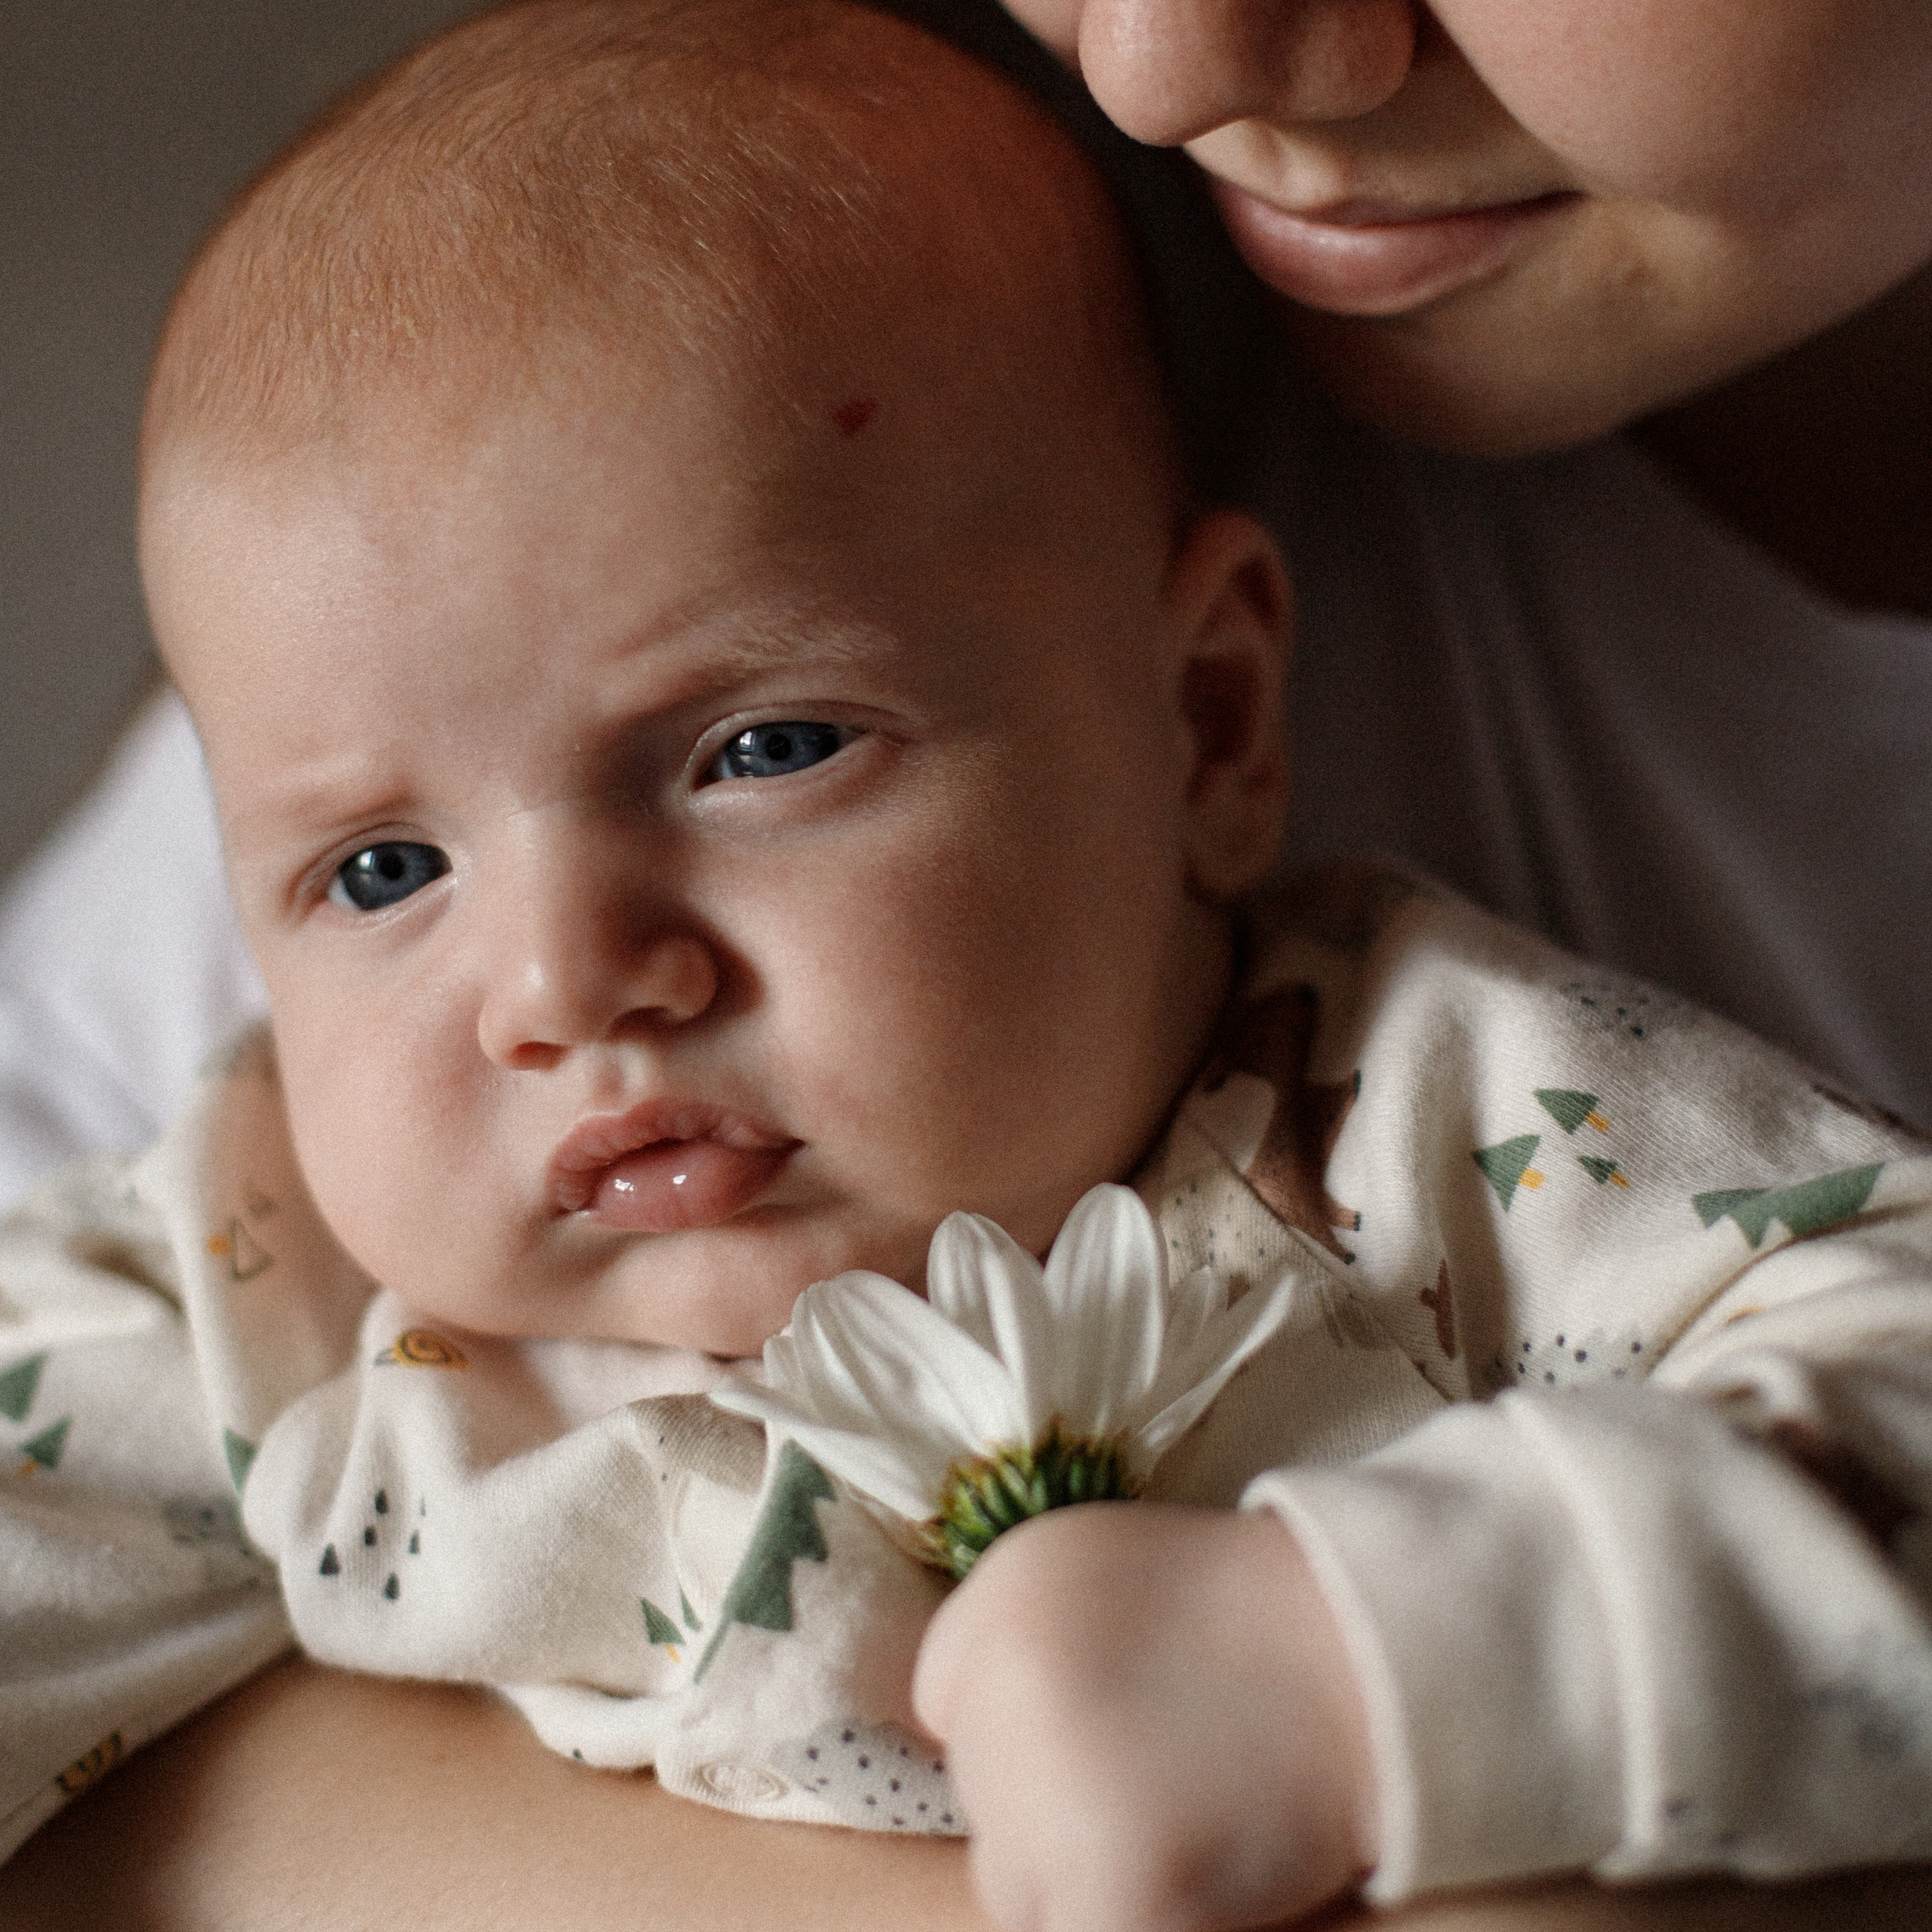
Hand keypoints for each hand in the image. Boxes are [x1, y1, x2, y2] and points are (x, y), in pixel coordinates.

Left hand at [912, 1500, 1377, 1931]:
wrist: (1376, 1657)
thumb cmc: (1250, 1619)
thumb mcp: (1102, 1571)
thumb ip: (1020, 1642)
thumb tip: (968, 1740)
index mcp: (1003, 1593)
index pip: (946, 1704)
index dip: (1025, 1731)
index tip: (1103, 1729)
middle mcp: (1004, 1683)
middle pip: (984, 1802)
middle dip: (1054, 1808)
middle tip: (1161, 1774)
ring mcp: (1049, 1788)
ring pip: (1013, 1886)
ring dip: (1081, 1877)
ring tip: (1183, 1820)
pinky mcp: (1109, 1882)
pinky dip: (1126, 1918)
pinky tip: (1187, 1882)